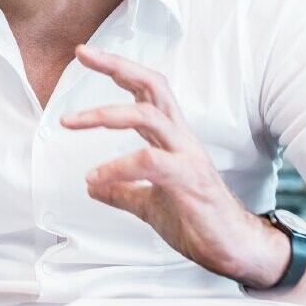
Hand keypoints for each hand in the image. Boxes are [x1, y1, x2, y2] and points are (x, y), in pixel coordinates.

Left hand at [60, 45, 288, 287]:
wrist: (234, 249)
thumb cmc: (200, 222)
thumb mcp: (149, 204)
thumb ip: (122, 191)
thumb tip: (92, 186)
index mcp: (173, 139)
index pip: (147, 91)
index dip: (120, 70)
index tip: (88, 56)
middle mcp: (181, 139)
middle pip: (153, 86)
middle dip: (118, 66)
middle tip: (84, 55)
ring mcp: (187, 157)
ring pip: (149, 116)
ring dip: (106, 114)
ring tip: (71, 122)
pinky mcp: (189, 180)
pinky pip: (149, 162)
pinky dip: (117, 167)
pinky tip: (96, 178)